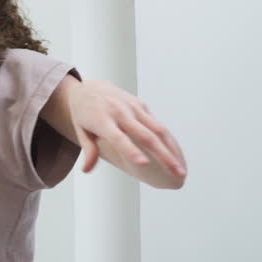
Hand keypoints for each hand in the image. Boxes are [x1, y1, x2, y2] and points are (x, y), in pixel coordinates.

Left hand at [68, 79, 186, 180]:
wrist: (90, 86)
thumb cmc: (83, 113)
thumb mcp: (80, 130)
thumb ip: (88, 150)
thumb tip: (87, 170)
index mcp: (103, 120)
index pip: (119, 138)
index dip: (131, 151)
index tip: (144, 164)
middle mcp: (121, 112)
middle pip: (146, 136)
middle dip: (163, 157)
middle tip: (177, 175)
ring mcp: (133, 107)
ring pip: (157, 130)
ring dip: (172, 151)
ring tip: (181, 170)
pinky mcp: (141, 105)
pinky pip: (157, 124)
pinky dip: (168, 140)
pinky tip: (176, 156)